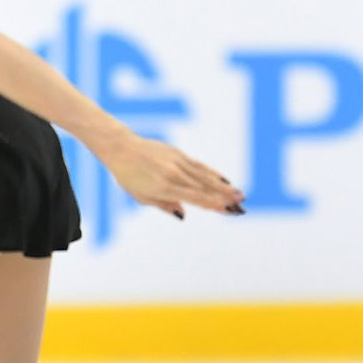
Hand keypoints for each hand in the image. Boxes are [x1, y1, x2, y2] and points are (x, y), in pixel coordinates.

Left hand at [93, 132, 244, 218]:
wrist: (121, 148)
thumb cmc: (128, 176)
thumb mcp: (142, 197)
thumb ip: (165, 205)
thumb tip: (184, 214)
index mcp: (164, 188)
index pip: (193, 197)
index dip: (212, 204)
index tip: (227, 209)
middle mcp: (173, 174)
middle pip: (204, 187)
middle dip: (224, 196)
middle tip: (241, 203)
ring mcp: (177, 162)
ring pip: (204, 175)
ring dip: (223, 185)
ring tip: (239, 193)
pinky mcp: (178, 153)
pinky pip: (198, 165)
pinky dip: (212, 173)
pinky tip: (223, 179)